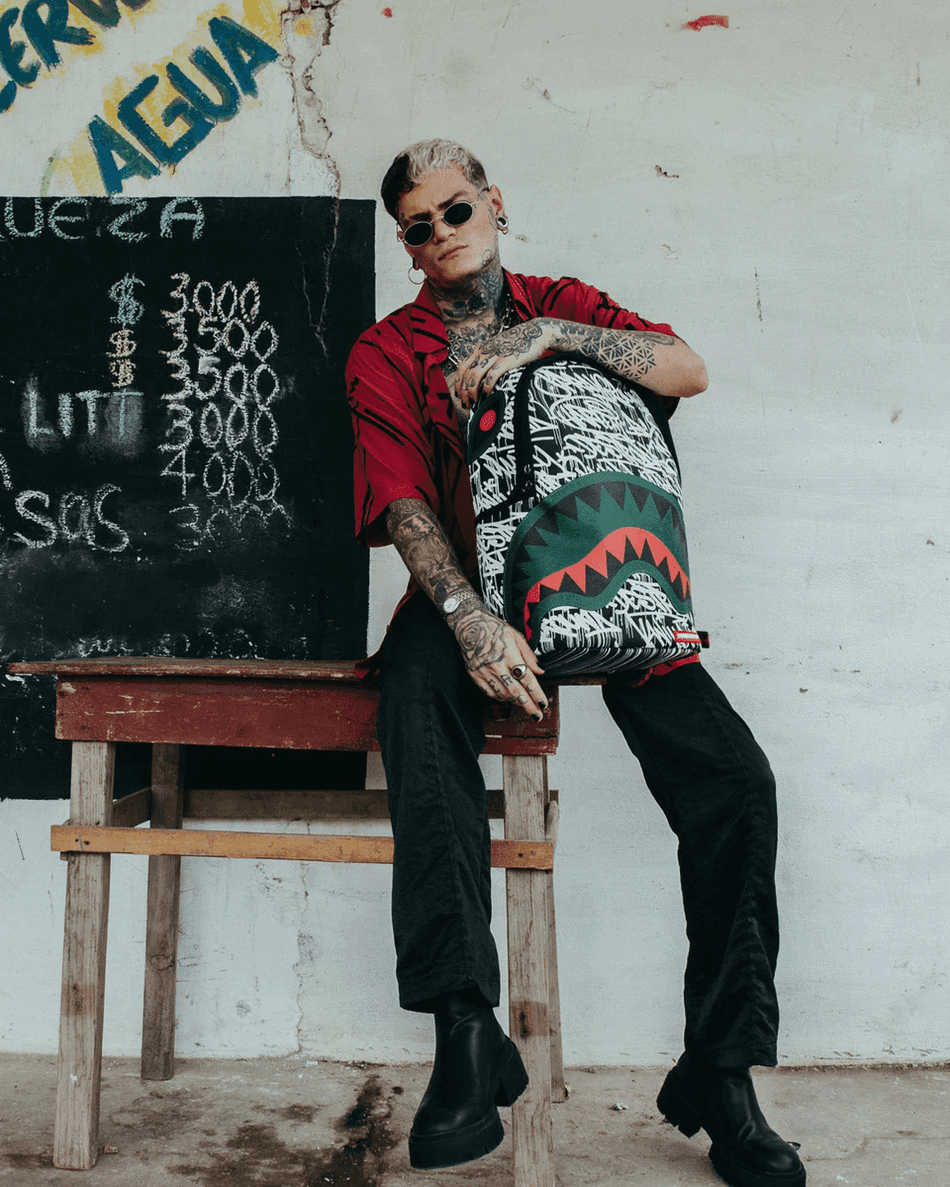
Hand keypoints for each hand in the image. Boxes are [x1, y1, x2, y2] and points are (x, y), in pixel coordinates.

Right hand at [450, 603, 546, 717]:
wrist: (469, 625)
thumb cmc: (493, 628)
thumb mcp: (516, 636)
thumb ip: (528, 655)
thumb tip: (539, 670)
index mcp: (509, 654)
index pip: (526, 679)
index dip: (536, 694)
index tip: (543, 704)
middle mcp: (496, 665)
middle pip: (515, 691)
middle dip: (528, 705)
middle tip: (537, 715)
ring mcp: (484, 671)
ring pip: (502, 694)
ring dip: (515, 702)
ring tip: (524, 705)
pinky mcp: (475, 675)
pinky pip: (489, 692)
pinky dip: (500, 697)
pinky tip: (507, 698)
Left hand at [451, 318, 551, 413]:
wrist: (536, 332)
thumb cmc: (518, 343)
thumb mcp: (498, 348)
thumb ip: (489, 359)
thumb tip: (483, 377)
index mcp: (480, 349)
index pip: (461, 367)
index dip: (458, 383)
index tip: (459, 394)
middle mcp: (484, 351)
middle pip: (465, 373)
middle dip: (462, 390)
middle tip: (465, 403)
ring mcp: (494, 356)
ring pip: (474, 375)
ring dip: (471, 391)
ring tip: (474, 401)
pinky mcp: (506, 361)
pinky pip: (491, 376)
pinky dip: (486, 387)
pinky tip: (487, 394)